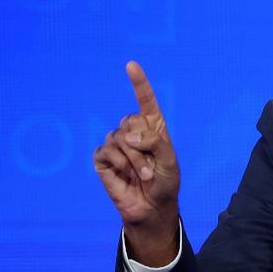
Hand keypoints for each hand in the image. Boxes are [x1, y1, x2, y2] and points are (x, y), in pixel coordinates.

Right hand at [94, 61, 179, 263]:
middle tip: (151, 167)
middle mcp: (134, 132)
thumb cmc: (165, 182)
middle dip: (142, 146)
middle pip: (130, 121)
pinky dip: (117, 163)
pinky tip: (123, 174)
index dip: (139, 82)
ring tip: (141, 174)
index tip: (131, 65)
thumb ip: (154, 142)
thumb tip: (127, 136)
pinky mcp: (103, 158)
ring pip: (119, 137)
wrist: (152, 207)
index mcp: (153, 127)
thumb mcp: (169, 160)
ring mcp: (117, 144)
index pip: (146, 100)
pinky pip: (105, 151)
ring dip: (133, 159)